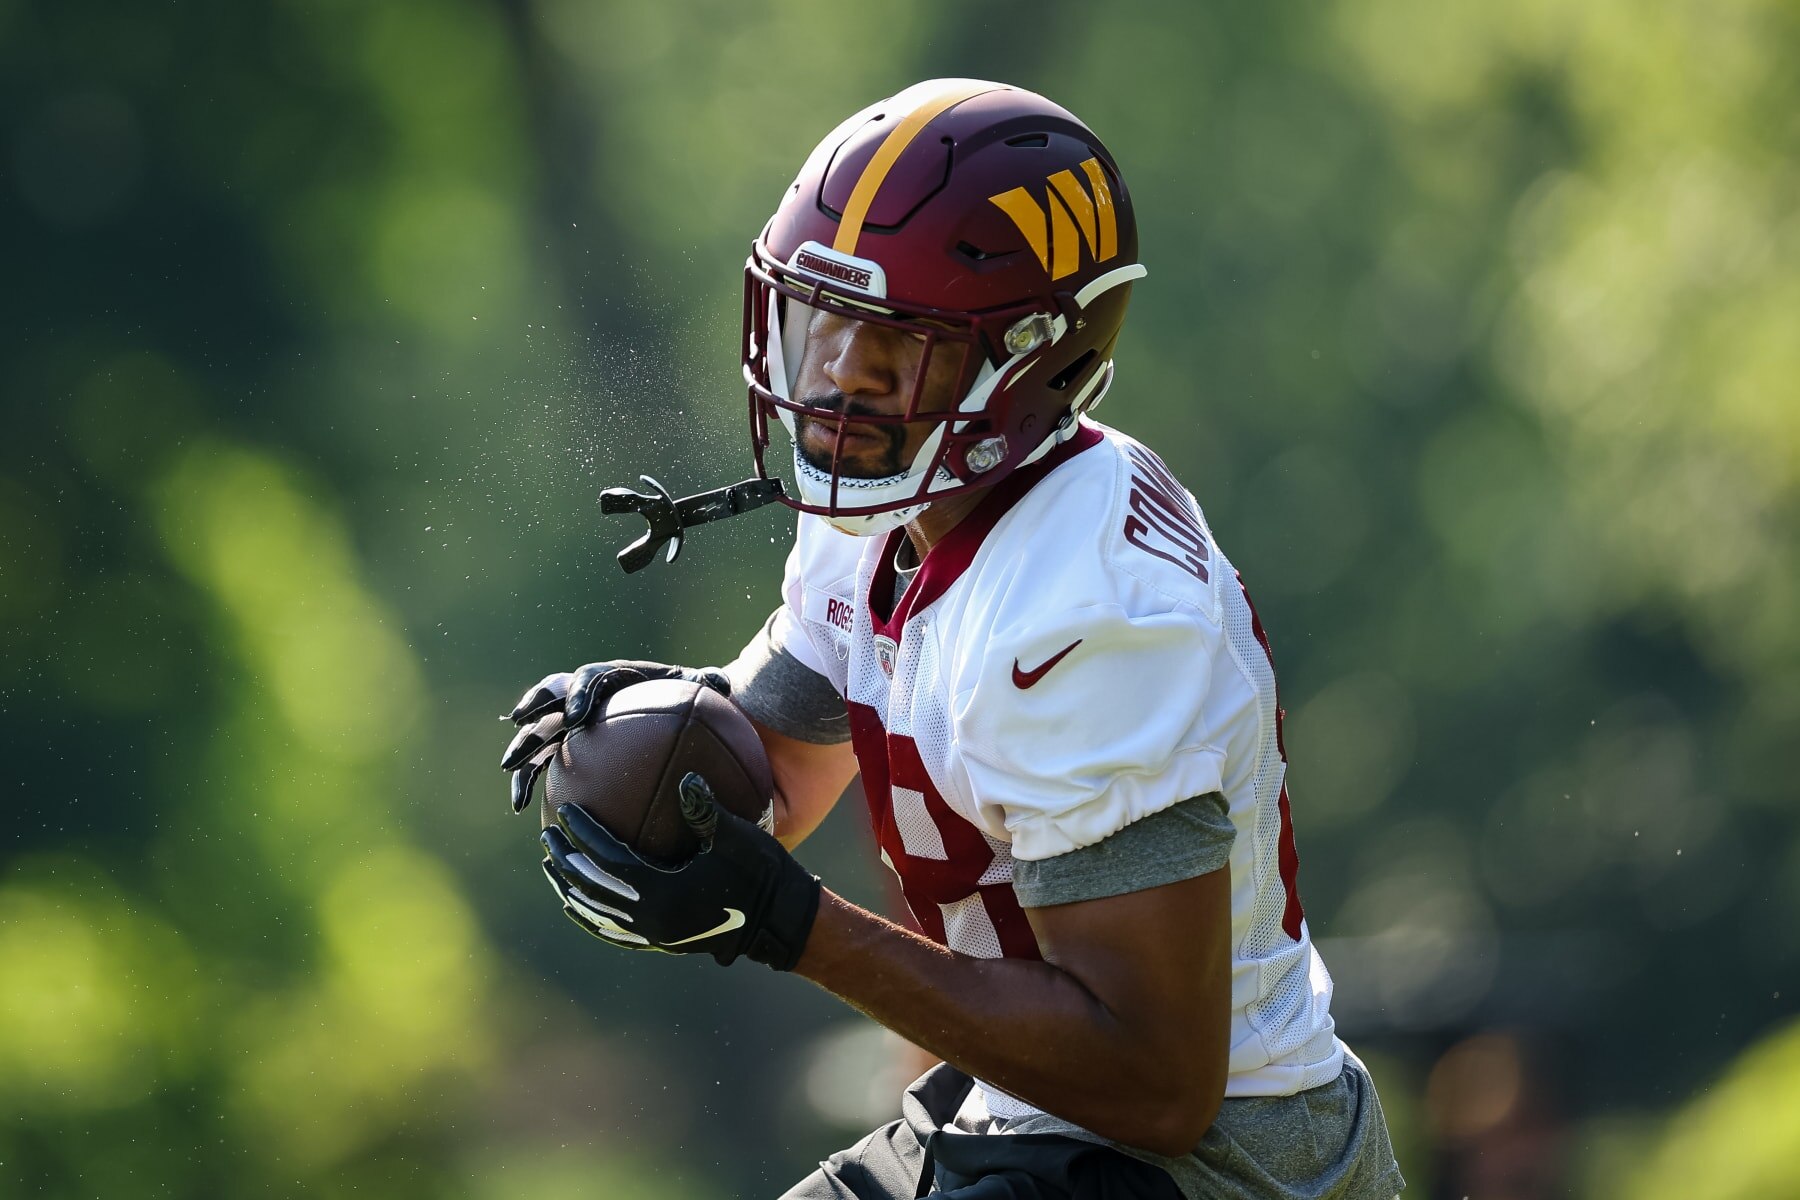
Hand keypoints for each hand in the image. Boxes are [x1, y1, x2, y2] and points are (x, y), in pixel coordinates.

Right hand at [500, 659, 730, 813]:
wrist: (668, 712)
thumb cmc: (684, 700)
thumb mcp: (700, 689)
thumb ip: (707, 683)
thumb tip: (722, 681)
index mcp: (612, 676)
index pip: (590, 678)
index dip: (580, 693)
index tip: (578, 717)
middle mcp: (583, 695)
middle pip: (551, 697)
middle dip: (533, 709)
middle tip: (521, 725)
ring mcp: (569, 722)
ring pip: (538, 731)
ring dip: (523, 749)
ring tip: (511, 772)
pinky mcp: (564, 748)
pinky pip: (541, 763)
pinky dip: (529, 780)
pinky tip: (524, 808)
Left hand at [540, 772, 820, 969]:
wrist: (780, 923)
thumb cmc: (762, 875)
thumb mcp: (739, 838)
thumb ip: (707, 811)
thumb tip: (684, 779)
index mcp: (662, 894)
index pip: (608, 860)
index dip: (584, 835)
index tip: (565, 811)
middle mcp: (650, 920)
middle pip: (593, 890)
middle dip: (566, 863)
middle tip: (547, 836)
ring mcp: (654, 936)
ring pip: (597, 915)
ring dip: (572, 890)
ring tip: (554, 868)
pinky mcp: (661, 943)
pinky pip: (614, 932)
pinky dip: (592, 917)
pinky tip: (583, 905)